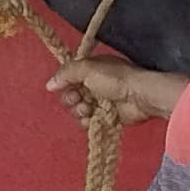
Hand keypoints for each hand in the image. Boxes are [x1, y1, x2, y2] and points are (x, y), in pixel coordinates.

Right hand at [47, 52, 177, 132]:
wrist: (139, 96)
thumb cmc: (117, 78)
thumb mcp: (87, 68)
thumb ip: (65, 73)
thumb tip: (50, 85)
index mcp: (92, 70)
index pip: (70, 78)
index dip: (65, 84)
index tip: (64, 87)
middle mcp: (95, 85)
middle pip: (71, 95)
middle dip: (71, 99)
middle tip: (79, 99)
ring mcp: (101, 102)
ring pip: (78, 110)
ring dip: (79, 111)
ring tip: (89, 109)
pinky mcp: (106, 117)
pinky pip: (88, 122)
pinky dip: (87, 122)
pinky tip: (93, 118)